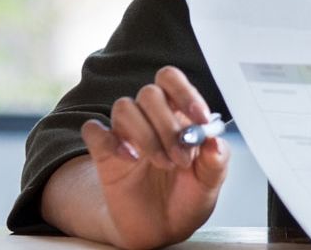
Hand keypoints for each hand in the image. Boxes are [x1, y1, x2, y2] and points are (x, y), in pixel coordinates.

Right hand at [72, 66, 230, 249]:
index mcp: (178, 114)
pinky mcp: (104, 153)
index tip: (199, 119)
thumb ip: (216, 160)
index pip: (172, 80)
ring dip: (146, 135)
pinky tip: (130, 159)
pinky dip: (110, 140)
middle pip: (150, 93)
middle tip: (182, 158)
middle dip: (168, 124)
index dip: (185, 93)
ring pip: (124, 107)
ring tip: (163, 163)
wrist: (161, 229)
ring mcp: (126, 134)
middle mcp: (150, 118)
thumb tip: (215, 139)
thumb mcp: (210, 184)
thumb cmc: (187, 198)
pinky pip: (93, 130)